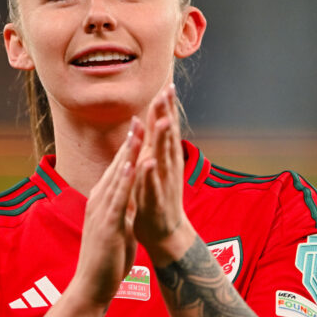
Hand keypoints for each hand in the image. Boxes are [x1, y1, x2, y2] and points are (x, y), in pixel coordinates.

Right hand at [70, 118, 142, 306]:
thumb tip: (132, 193)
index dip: (132, 143)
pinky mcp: (107, 225)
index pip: (120, 165)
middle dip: (132, 138)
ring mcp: (102, 211)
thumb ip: (122, 206)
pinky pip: (118, 199)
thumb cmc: (106, 257)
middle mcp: (100, 199)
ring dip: (128, 151)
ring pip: (117, 175)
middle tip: (143, 111)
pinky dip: (125, 180)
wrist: (91, 286)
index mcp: (105, 199)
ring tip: (140, 128)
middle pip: (118, 163)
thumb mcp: (117, 224)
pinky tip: (132, 164)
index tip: (143, 120)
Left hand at [133, 84, 192, 263]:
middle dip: (167, 113)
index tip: (167, 84)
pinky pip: (152, 186)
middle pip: (167, 136)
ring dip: (163, 140)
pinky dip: (150, 174)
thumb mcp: (156, 166)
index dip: (166, 107)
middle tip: (168, 90)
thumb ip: (156, 145)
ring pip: (163, 158)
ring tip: (163, 121)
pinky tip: (148, 163)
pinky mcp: (155, 201)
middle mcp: (167, 167)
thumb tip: (158, 121)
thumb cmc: (158, 196)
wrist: (165, 232)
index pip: (165, 128)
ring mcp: (163, 183)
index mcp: (164, 158)